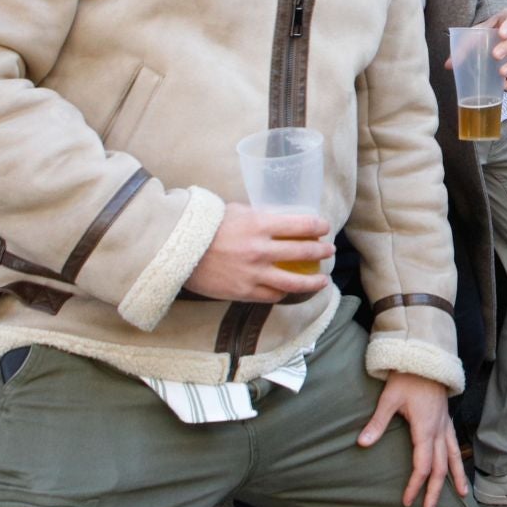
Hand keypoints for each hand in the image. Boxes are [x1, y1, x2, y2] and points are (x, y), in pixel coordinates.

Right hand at [183, 203, 331, 302]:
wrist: (178, 252)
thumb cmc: (205, 227)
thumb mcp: (234, 211)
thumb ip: (257, 215)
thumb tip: (276, 217)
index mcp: (260, 225)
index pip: (301, 225)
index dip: (318, 226)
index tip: (324, 227)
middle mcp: (261, 250)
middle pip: (303, 252)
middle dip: (321, 251)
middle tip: (329, 251)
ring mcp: (254, 274)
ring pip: (294, 281)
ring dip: (313, 281)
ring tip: (322, 280)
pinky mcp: (244, 292)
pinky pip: (272, 295)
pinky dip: (284, 293)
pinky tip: (290, 291)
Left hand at [357, 371, 468, 506]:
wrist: (426, 358)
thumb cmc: (407, 378)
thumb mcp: (389, 399)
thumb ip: (377, 423)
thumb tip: (362, 443)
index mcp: (425, 428)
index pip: (422, 465)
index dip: (415, 485)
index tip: (406, 501)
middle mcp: (439, 430)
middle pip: (440, 467)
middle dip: (436, 491)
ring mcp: (445, 425)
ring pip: (453, 457)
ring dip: (456, 478)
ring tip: (463, 496)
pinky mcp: (446, 420)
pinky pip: (454, 445)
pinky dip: (458, 460)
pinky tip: (459, 468)